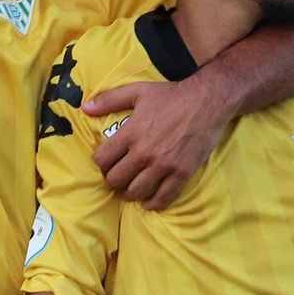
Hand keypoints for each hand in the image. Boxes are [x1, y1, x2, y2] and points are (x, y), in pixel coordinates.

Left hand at [85, 78, 226, 208]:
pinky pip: (162, 198)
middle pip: (116, 180)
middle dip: (113, 180)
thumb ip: (110, 99)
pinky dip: (152, 203)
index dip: (101, 162)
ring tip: (133, 187)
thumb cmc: (172, 95)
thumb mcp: (138, 91)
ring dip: (130, 193)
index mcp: (131, 132)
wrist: (208, 101)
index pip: (102, 159)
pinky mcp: (181, 173)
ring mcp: (164, 165)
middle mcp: (144, 152)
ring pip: (136, 192)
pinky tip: (150, 198)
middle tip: (119, 176)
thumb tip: (85, 108)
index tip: (108, 161)